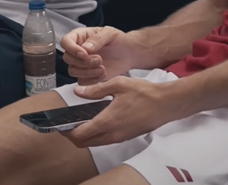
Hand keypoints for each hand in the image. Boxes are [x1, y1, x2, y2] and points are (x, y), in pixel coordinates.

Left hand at [60, 77, 180, 147]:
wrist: (166, 104)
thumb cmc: (144, 93)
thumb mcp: (118, 84)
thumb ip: (96, 89)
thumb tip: (78, 91)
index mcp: (107, 121)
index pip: (80, 135)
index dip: (67, 132)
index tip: (60, 125)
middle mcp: (112, 134)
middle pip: (85, 143)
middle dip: (73, 137)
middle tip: (67, 125)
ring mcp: (120, 137)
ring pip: (96, 143)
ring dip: (85, 137)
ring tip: (80, 122)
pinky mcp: (126, 137)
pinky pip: (106, 140)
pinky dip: (97, 135)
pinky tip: (97, 121)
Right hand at [62, 27, 141, 84]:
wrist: (128, 54)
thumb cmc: (119, 40)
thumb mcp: (110, 33)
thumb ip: (98, 38)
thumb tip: (86, 47)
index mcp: (80, 37)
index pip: (66, 42)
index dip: (72, 49)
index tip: (84, 53)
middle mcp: (78, 50)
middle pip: (68, 58)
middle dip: (83, 62)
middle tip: (99, 60)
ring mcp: (81, 64)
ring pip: (73, 71)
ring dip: (88, 72)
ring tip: (102, 68)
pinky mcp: (87, 76)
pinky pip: (81, 81)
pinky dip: (92, 80)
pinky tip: (103, 74)